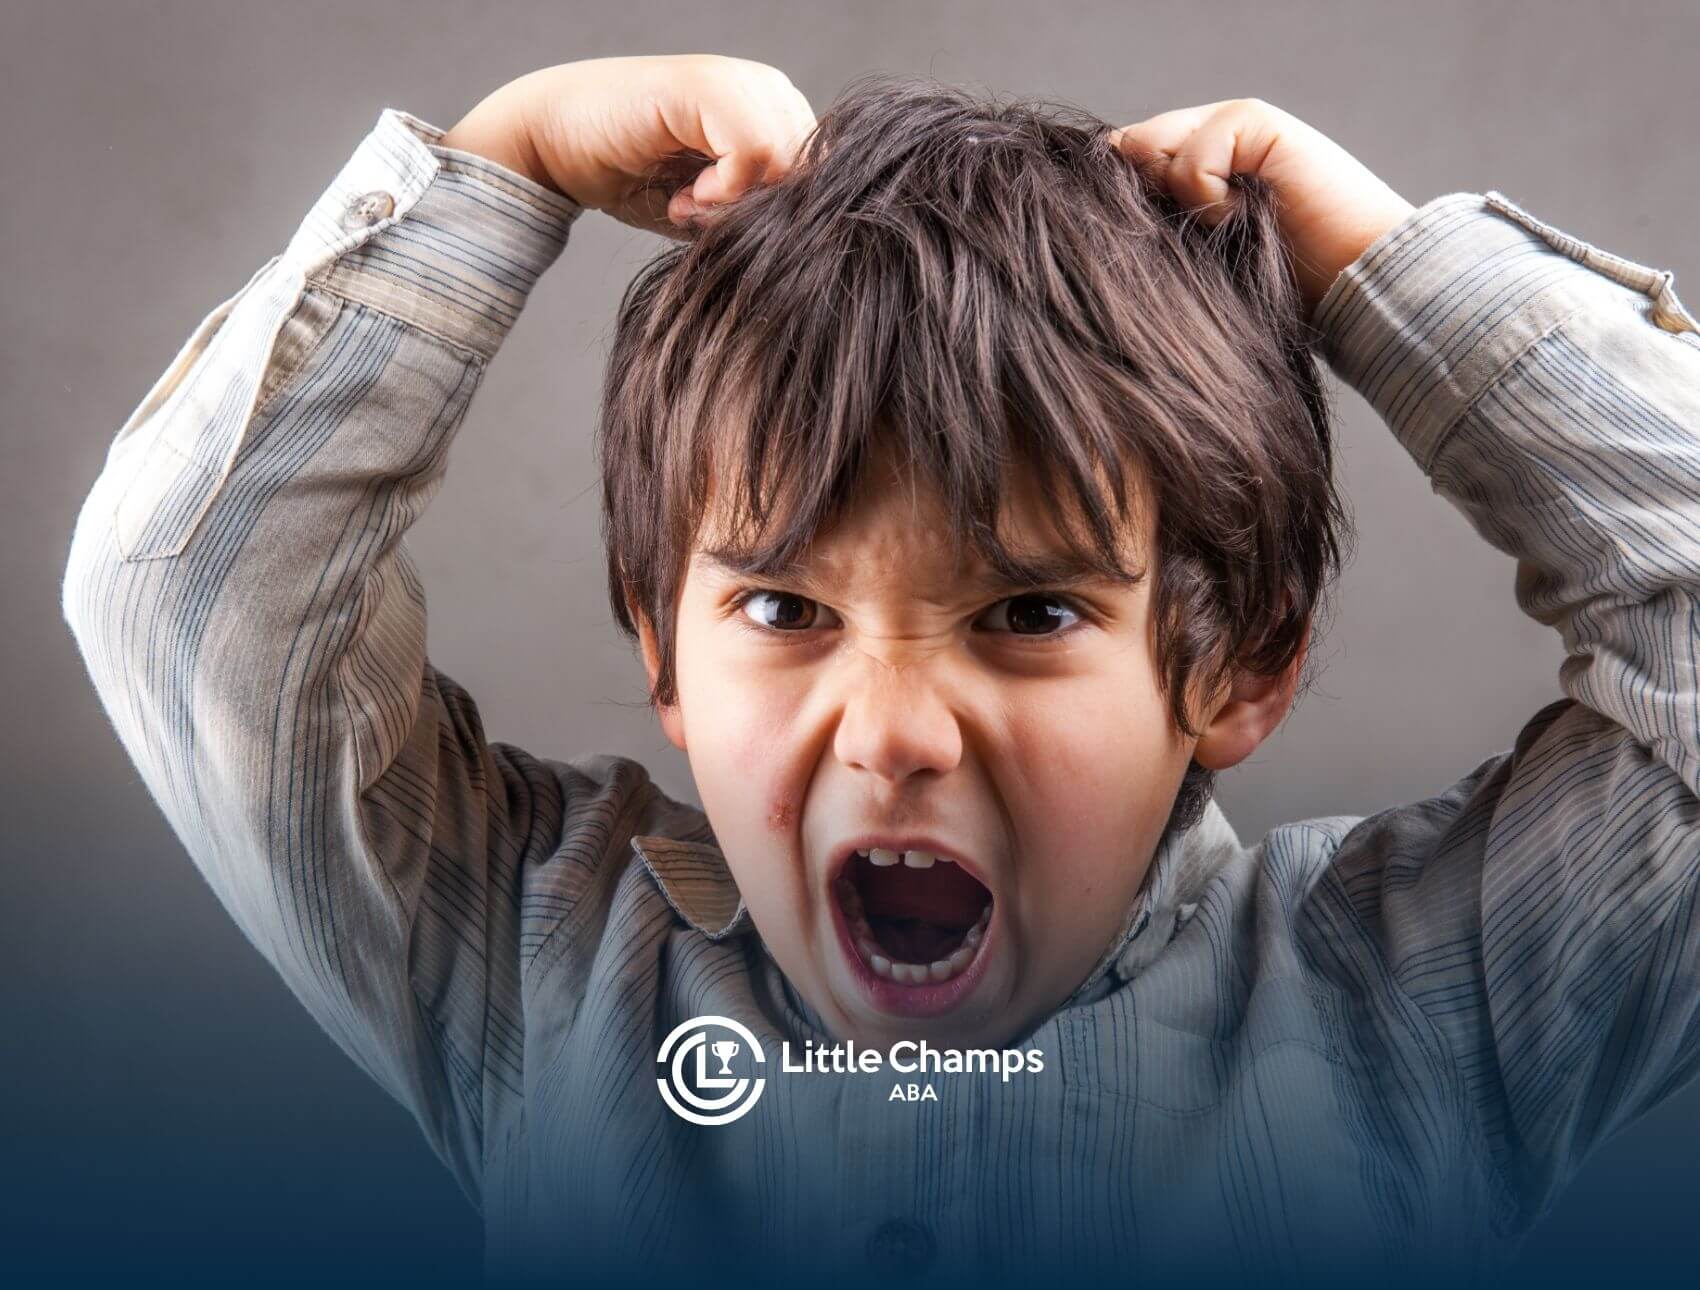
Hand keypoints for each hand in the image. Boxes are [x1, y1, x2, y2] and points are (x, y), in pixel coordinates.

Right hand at [439, 55, 816, 235]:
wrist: (555, 147)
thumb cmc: (633, 177)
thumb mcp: (712, 207)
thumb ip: (760, 214)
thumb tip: (812, 240)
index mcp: (775, 112)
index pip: (825, 176)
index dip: (784, 217)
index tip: (728, 227)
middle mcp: (765, 88)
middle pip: (815, 172)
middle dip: (766, 212)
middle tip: (704, 219)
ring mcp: (738, 82)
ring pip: (791, 161)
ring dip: (741, 204)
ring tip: (690, 207)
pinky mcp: (705, 86)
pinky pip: (756, 151)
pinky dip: (725, 191)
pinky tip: (686, 198)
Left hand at [1108, 99, 1414, 320]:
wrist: (1352, 285)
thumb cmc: (1276, 292)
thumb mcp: (1196, 261)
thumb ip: (1152, 220)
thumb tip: (1095, 197)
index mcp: (1188, 169)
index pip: (1118, 165)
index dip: (1119, 203)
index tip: (1153, 246)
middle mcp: (1204, 138)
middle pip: (1123, 153)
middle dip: (1141, 202)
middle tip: (1196, 236)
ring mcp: (1229, 124)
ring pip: (1147, 151)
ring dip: (1178, 203)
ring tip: (1225, 228)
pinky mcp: (1252, 121)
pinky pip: (1191, 161)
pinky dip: (1209, 201)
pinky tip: (1245, 217)